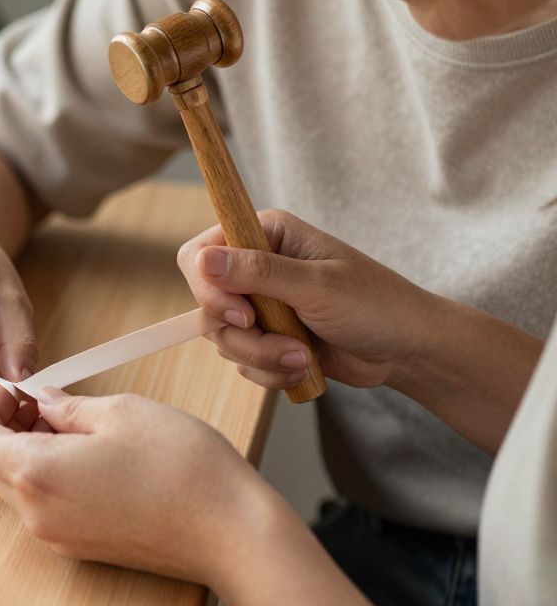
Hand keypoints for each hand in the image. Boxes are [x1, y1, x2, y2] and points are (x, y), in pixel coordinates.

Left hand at [0, 387, 272, 584]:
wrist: (231, 532)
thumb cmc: (183, 469)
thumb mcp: (119, 411)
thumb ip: (66, 406)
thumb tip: (41, 402)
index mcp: (36, 473)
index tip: (14, 390)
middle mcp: (36, 513)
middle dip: (8, 428)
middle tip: (43, 402)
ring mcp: (57, 536)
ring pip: (17, 487)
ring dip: (29, 452)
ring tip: (73, 424)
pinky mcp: (80, 548)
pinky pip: (44, 507)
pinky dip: (50, 476)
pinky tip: (89, 455)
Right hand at [176, 209, 436, 390]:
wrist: (406, 351)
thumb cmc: (376, 305)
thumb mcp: (317, 286)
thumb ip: (258, 272)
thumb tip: (202, 260)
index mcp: (265, 234)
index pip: (199, 254)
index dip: (209, 288)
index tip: (243, 314)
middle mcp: (255, 266)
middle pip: (207, 305)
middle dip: (245, 335)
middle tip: (286, 345)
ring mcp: (260, 304)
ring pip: (224, 338)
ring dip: (262, 357)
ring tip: (304, 357)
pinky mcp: (266, 337)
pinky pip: (241, 360)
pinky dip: (269, 371)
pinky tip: (303, 366)